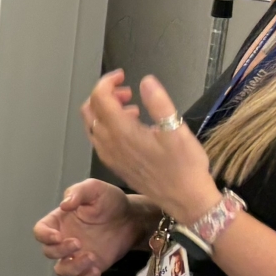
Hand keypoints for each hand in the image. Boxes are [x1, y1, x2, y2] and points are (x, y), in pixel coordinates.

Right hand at [34, 179, 153, 275]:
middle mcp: (64, 239)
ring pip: (62, 270)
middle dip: (61, 251)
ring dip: (72, 267)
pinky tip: (96, 269)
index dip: (44, 236)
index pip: (40, 231)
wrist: (132, 218)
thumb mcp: (94, 188)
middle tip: (79, 243)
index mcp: (59, 221)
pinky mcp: (92, 266)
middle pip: (49, 252)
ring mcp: (77, 255)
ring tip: (91, 257)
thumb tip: (65, 204)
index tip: (57, 236)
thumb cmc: (111, 201)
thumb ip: (78, 192)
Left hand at [81, 71, 221, 220]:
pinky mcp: (114, 164)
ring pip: (93, 125)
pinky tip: (132, 126)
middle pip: (90, 110)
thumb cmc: (185, 165)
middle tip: (127, 91)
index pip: (99, 98)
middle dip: (104, 94)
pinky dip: (108, 125)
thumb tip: (146, 81)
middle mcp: (108, 144)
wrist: (185, 199)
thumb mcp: (177, 129)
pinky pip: (100, 139)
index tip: (123, 75)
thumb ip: (158, 102)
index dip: (107, 82)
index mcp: (121, 132)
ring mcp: (109, 156)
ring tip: (132, 106)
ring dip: (105, 110)